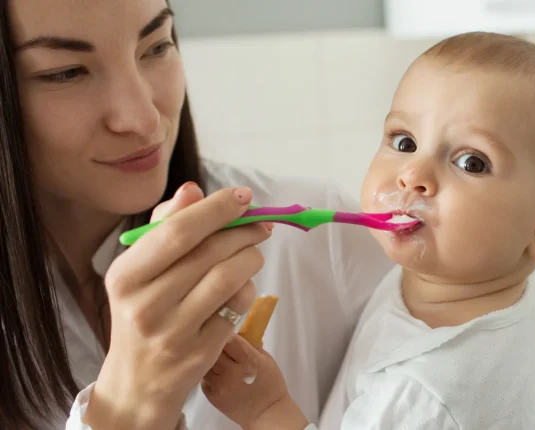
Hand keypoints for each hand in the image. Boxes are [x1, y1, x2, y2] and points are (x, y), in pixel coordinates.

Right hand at [84, 183, 272, 429]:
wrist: (138, 381)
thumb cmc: (143, 311)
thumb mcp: (140, 271)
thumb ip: (165, 227)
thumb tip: (192, 190)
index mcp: (126, 276)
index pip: (177, 231)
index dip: (216, 209)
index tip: (243, 196)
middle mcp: (145, 305)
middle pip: (210, 253)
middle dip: (244, 232)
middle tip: (261, 224)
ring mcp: (173, 333)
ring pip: (229, 278)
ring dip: (251, 258)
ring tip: (253, 253)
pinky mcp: (200, 354)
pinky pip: (238, 308)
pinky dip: (247, 290)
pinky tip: (242, 286)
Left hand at [203, 334, 307, 429]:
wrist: (266, 413)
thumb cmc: (271, 385)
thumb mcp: (268, 360)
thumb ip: (253, 346)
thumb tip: (240, 331)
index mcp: (249, 360)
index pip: (230, 339)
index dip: (227, 332)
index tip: (226, 330)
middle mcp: (232, 372)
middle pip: (215, 349)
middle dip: (217, 344)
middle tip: (220, 344)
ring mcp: (220, 385)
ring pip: (206, 363)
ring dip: (209, 358)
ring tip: (216, 359)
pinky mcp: (212, 396)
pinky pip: (203, 378)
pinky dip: (208, 374)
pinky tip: (216, 373)